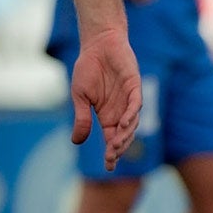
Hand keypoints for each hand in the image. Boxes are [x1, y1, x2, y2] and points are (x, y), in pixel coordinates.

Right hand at [70, 26, 141, 171]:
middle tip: (111, 158)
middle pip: (123, 136)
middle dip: (118, 148)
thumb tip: (76, 142)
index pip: (111, 139)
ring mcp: (129, 99)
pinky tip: (123, 124)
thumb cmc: (88, 69)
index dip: (111, 153)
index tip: (108, 167)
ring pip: (131, 123)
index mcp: (107, 116)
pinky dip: (130, 115)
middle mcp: (120, 111)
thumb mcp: (80, 97)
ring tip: (115, 146)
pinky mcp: (134, 86)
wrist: (97, 44)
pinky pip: (136, 103)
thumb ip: (81, 118)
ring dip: (124, 135)